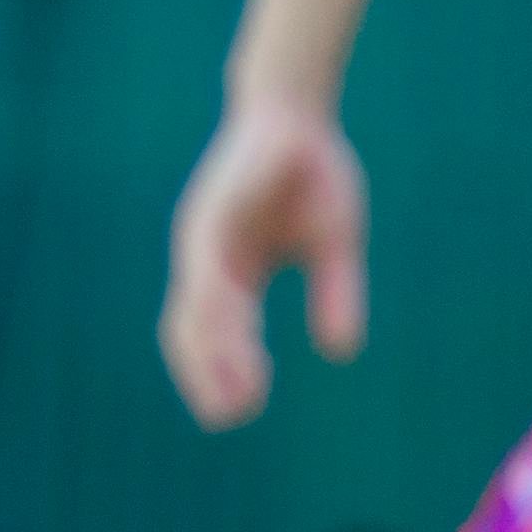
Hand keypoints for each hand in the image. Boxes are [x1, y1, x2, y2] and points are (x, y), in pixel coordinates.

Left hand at [160, 92, 366, 430]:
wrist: (298, 115)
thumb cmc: (313, 176)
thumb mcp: (335, 246)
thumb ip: (336, 295)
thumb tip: (341, 352)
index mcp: (231, 273)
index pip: (214, 336)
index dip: (224, 373)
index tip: (243, 410)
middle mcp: (207, 262)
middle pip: (190, 332)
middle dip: (207, 376)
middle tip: (229, 416)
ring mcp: (203, 240)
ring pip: (194, 308)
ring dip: (212, 352)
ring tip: (235, 391)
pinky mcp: (210, 215)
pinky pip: (207, 268)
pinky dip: (216, 303)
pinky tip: (234, 331)